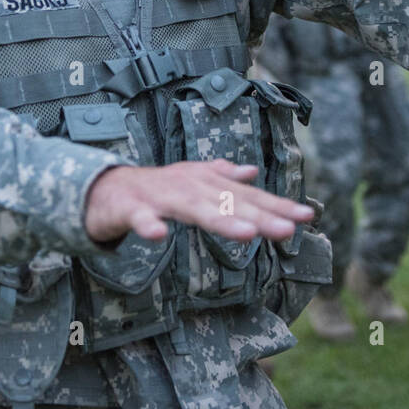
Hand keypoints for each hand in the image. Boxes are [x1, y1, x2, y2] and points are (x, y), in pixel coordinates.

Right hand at [84, 159, 314, 243]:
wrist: (102, 188)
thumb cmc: (153, 188)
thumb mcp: (191, 181)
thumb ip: (222, 177)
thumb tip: (252, 171)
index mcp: (204, 182)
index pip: (246, 196)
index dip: (276, 205)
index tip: (307, 216)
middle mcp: (187, 185)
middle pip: (227, 202)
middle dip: (259, 215)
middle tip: (288, 228)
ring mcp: (159, 196)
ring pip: (192, 209)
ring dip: (218, 220)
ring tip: (246, 234)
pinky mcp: (130, 208)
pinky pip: (139, 219)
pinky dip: (148, 226)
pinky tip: (158, 237)